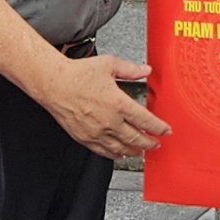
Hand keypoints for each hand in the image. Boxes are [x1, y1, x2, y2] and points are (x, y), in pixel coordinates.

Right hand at [33, 54, 171, 159]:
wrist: (53, 84)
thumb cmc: (78, 74)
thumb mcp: (109, 64)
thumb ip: (130, 69)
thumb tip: (145, 70)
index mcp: (118, 103)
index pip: (145, 121)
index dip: (158, 128)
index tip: (165, 130)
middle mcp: (109, 121)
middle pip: (135, 138)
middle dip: (149, 143)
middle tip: (156, 144)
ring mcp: (96, 132)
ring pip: (120, 148)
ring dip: (133, 151)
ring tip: (141, 151)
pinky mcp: (83, 137)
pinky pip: (102, 151)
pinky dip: (113, 154)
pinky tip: (118, 154)